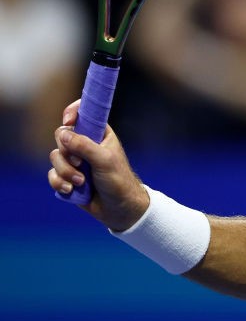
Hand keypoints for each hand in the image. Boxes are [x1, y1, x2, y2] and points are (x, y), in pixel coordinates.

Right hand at [48, 100, 149, 231]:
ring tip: (81, 182)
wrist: (119, 208)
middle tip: (80, 163)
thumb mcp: (104, 160)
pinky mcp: (67, 177)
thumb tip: (63, 132)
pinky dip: (59, 183)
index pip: (83, 114)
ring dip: (65, 172)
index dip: (72, 112)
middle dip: (67, 152)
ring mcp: (75, 161)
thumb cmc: (118, 180)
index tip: (68, 121)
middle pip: (61, 136)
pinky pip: (52, 175)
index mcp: (99, 134)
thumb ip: (84, 145)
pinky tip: (71, 190)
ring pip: (55, 157)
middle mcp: (85, 144)